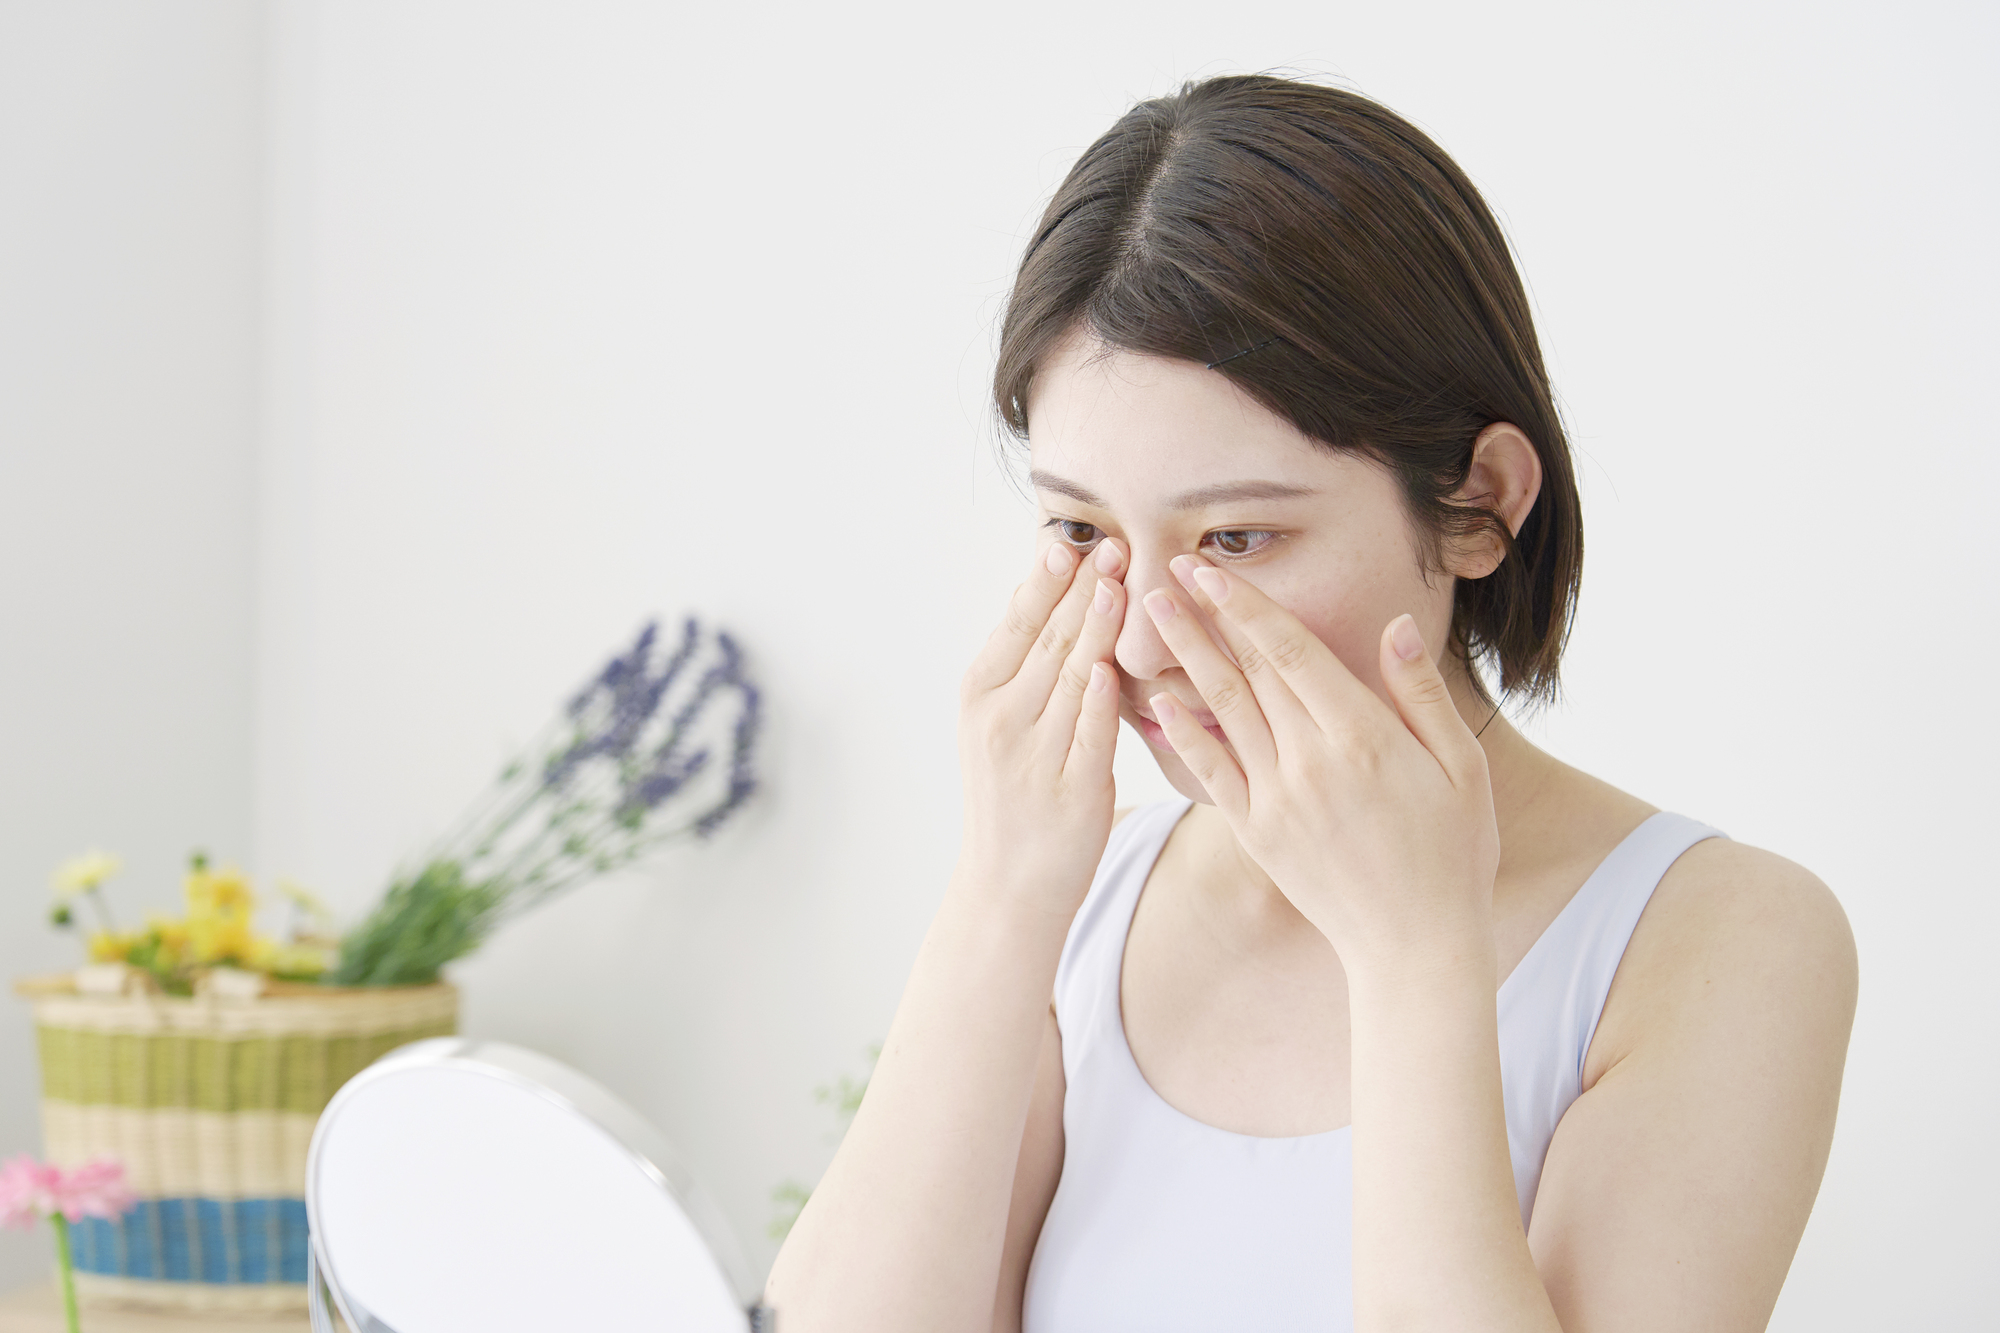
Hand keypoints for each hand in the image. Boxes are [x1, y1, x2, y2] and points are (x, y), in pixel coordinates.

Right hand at [958, 537, 1127, 917]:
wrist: (1007, 885)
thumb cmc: (1014, 796)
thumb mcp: (1000, 723)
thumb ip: (1023, 665)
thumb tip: (1046, 592)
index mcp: (981, 695)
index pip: (1017, 622)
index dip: (1047, 580)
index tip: (1074, 540)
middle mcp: (1001, 720)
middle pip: (1047, 640)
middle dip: (1082, 589)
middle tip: (1113, 544)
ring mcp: (1034, 756)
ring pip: (1071, 677)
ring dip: (1097, 627)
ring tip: (1120, 583)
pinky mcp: (1071, 791)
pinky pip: (1090, 735)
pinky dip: (1100, 700)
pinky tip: (1113, 667)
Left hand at [1140, 555, 1499, 972]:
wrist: (1416, 946)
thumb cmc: (1453, 852)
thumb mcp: (1462, 766)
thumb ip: (1421, 694)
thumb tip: (1393, 625)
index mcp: (1363, 736)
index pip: (1291, 652)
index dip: (1246, 605)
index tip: (1210, 568)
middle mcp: (1311, 761)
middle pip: (1247, 672)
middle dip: (1204, 616)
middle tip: (1163, 570)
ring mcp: (1278, 799)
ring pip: (1221, 711)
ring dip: (1184, 657)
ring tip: (1151, 614)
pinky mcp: (1258, 834)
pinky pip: (1211, 774)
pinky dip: (1182, 735)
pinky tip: (1156, 701)